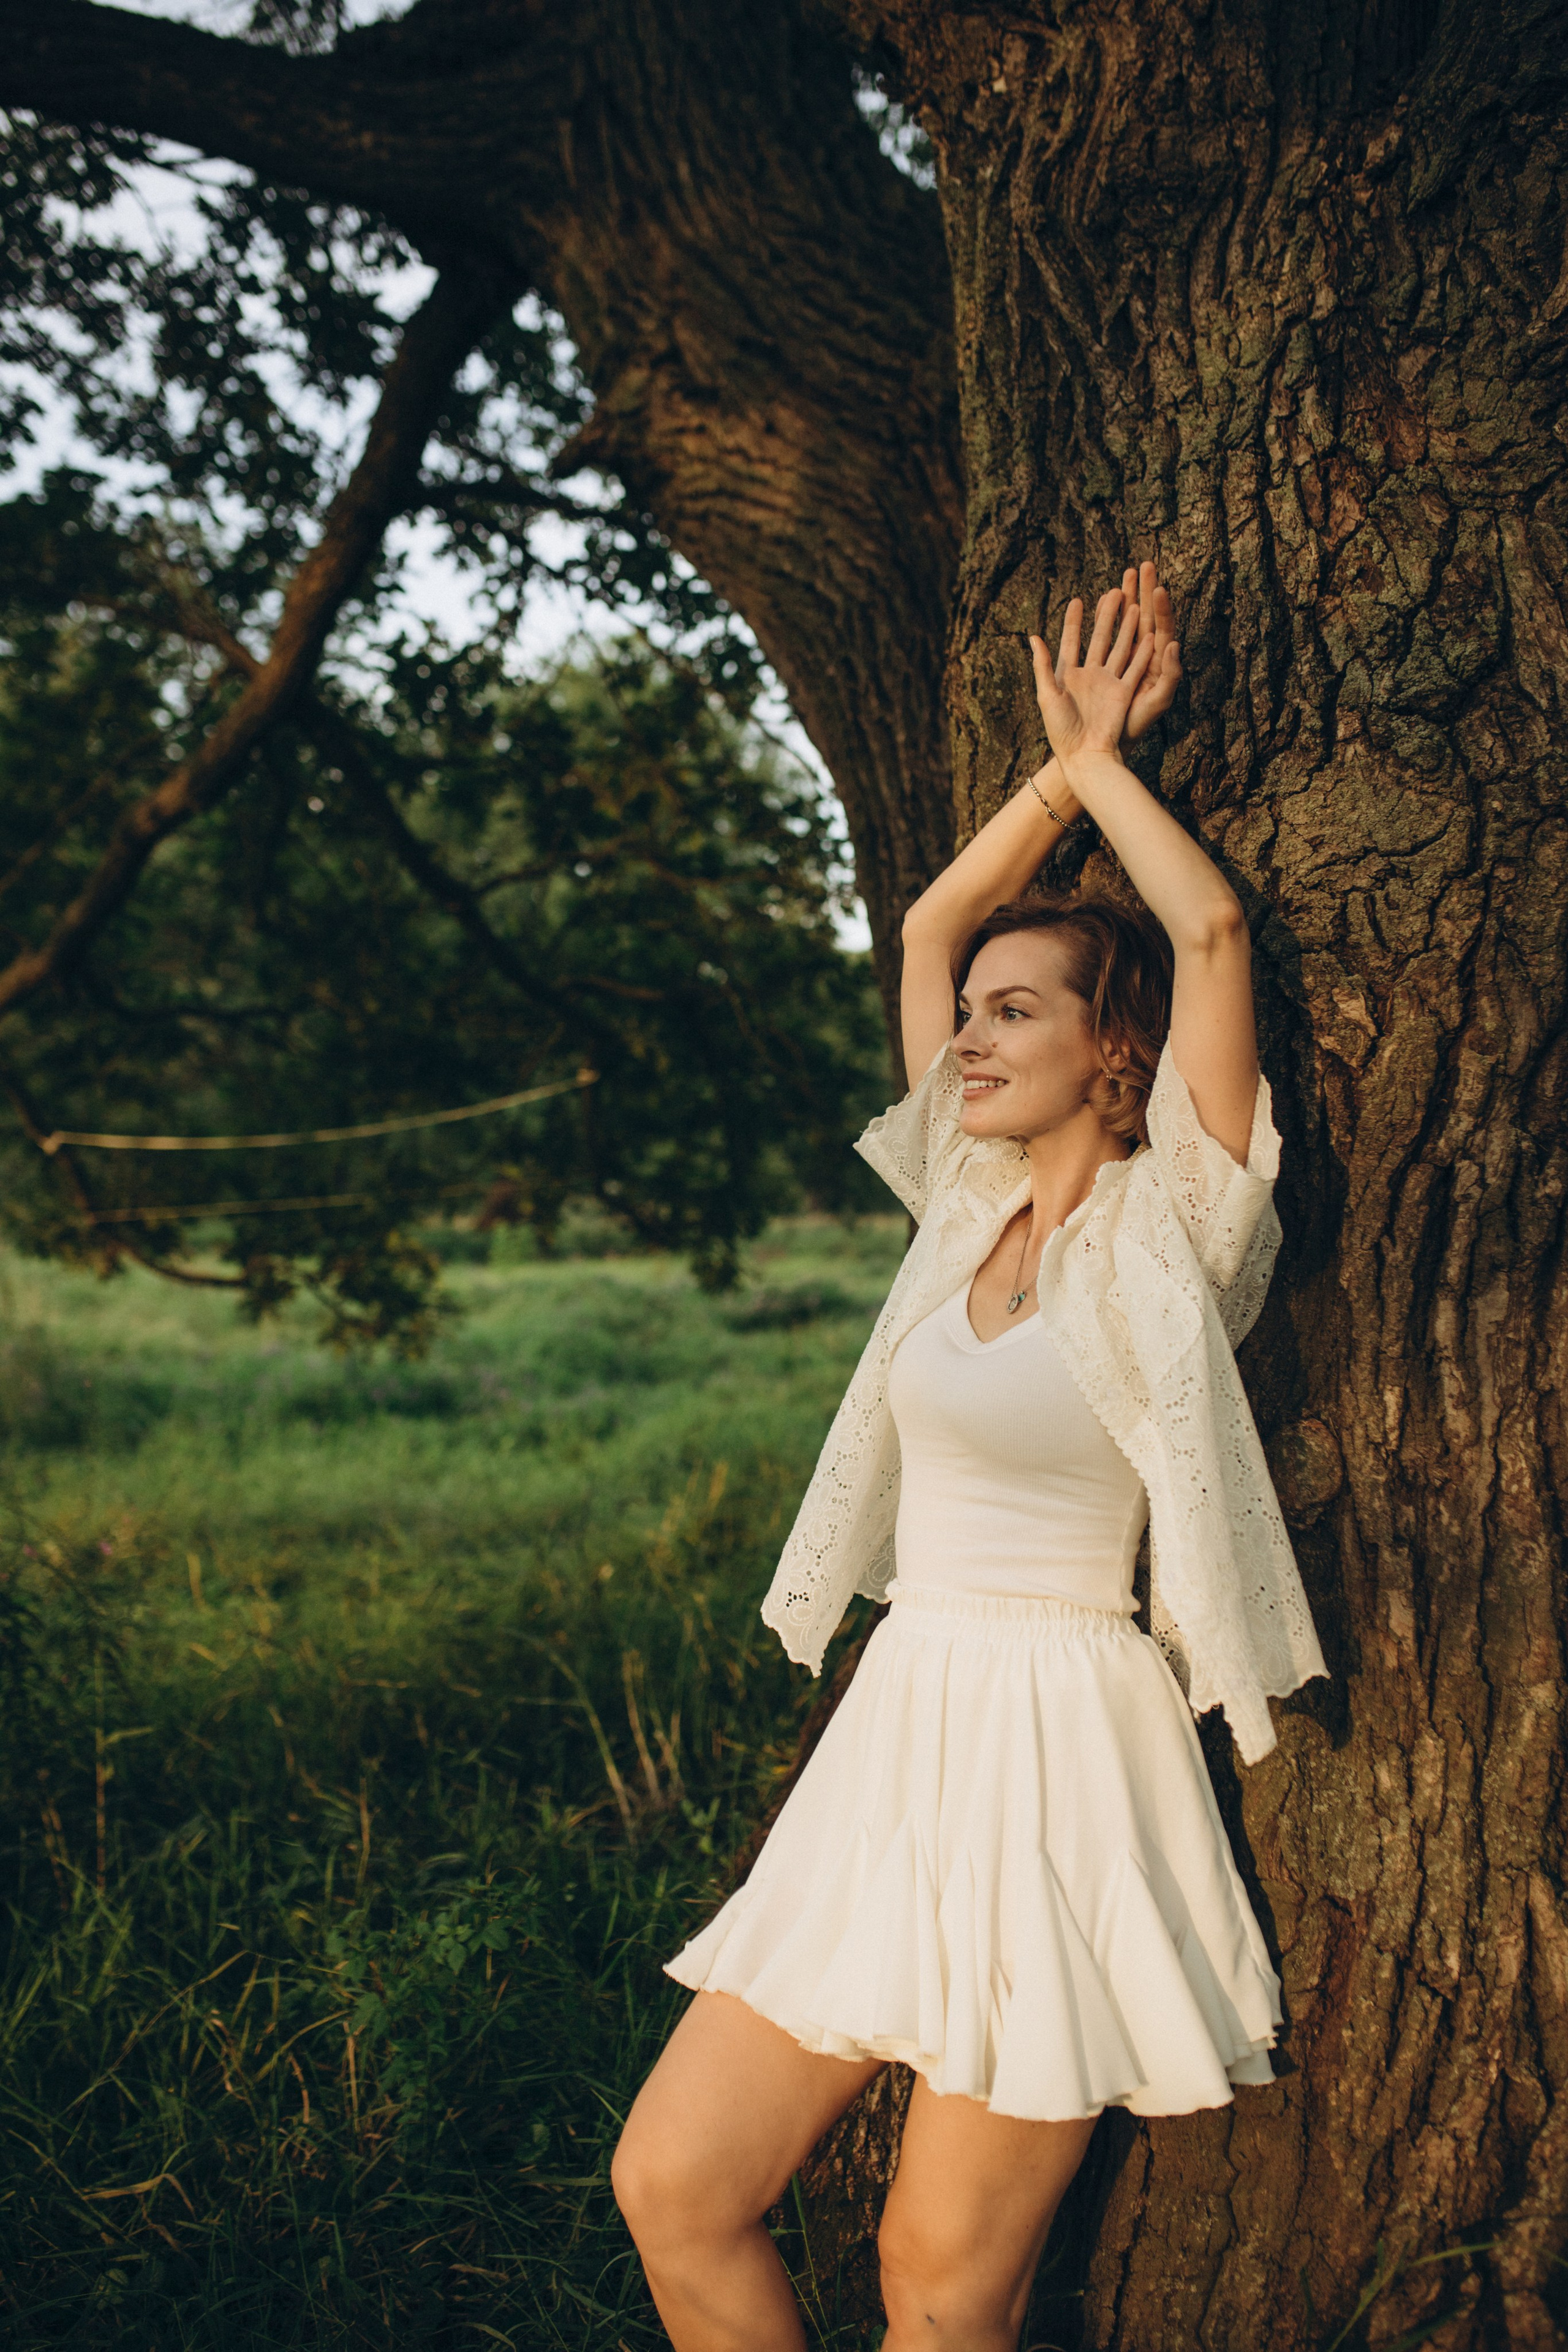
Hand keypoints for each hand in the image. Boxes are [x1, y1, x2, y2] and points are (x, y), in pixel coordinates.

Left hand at [1028, 559, 1180, 763]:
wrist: (1082, 755)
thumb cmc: (1060, 730)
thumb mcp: (1047, 695)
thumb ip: (1042, 665)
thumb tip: (1033, 636)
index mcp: (1068, 675)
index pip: (1071, 641)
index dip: (1073, 621)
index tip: (1077, 600)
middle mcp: (1090, 676)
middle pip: (1099, 638)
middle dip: (1106, 615)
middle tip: (1115, 591)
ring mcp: (1108, 683)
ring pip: (1120, 648)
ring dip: (1126, 628)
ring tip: (1134, 604)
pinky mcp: (1123, 693)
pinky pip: (1134, 669)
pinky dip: (1142, 653)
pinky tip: (1151, 634)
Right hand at [1118, 561, 1181, 742]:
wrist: (1107, 740)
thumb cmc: (1137, 724)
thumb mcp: (1159, 701)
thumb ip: (1170, 674)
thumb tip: (1174, 642)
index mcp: (1156, 662)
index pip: (1160, 627)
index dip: (1159, 607)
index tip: (1156, 587)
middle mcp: (1140, 657)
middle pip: (1143, 617)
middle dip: (1142, 591)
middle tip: (1144, 565)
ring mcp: (1119, 660)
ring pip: (1123, 623)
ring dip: (1124, 599)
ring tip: (1125, 576)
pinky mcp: (1102, 665)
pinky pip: (1104, 636)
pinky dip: (1103, 618)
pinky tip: (1100, 602)